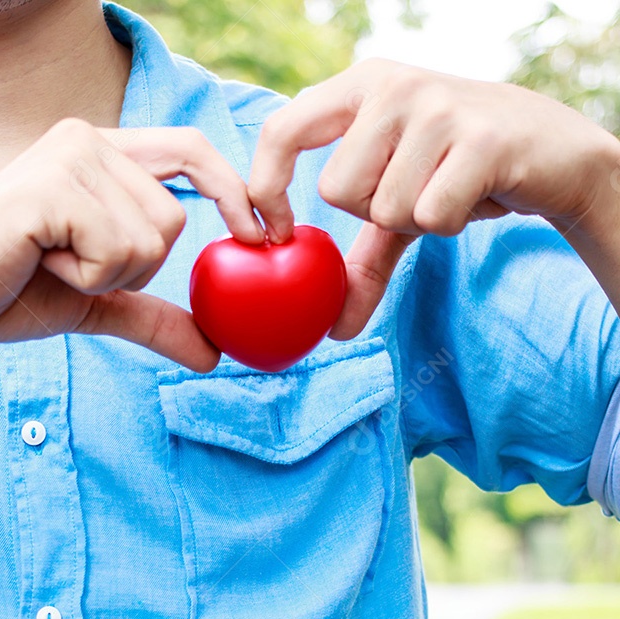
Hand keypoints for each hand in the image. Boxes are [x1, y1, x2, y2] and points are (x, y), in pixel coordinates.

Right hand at [0, 118, 263, 369]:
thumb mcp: (98, 305)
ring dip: (106, 274)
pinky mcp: (54, 182)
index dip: (236, 190)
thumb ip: (155, 317)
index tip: (266, 236)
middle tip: (72, 264)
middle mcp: (90, 139)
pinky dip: (86, 276)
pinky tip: (40, 260)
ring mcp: (71, 154)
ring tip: (50, 260)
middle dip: (134, 266)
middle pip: (175, 218)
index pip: (192, 152)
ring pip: (152, 237)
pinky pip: (118, 248)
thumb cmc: (9, 290)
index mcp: (102, 154)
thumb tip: (214, 354)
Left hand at [248, 60, 619, 337]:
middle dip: (377, 213)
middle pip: (339, 189)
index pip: (282, 130)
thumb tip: (333, 332)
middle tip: (417, 191)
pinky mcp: (479, 138)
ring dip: (419, 219)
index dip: (267, 186)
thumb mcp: (402, 211)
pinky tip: (474, 193)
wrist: (552, 152)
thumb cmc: (460, 174)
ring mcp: (436, 106)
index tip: (280, 234)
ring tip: (450, 188)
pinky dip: (451, 223)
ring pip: (386, 208)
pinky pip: (431, 216)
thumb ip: (362, 264)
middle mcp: (392, 87)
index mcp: (359, 88)